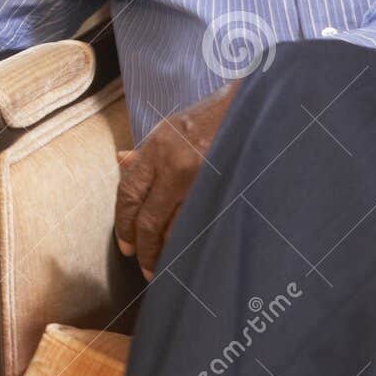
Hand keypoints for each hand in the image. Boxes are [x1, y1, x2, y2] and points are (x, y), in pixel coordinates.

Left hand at [114, 80, 238, 278]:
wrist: (253, 108)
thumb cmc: (212, 116)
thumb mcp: (172, 126)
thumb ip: (146, 151)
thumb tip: (121, 162)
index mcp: (158, 146)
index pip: (129, 191)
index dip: (123, 222)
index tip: (125, 244)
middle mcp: (175, 163)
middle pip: (149, 218)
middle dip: (143, 247)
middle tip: (143, 265)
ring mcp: (201, 179)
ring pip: (175, 228)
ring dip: (167, 252)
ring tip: (164, 268)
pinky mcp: (225, 189)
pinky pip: (201, 225)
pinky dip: (191, 243)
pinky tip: (189, 254)